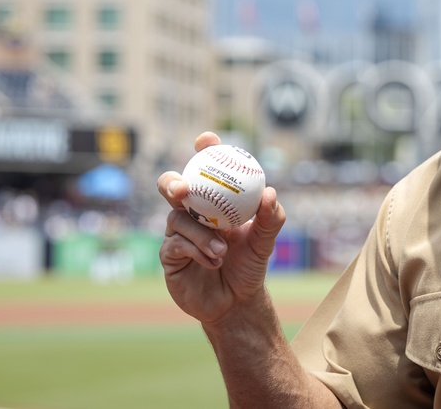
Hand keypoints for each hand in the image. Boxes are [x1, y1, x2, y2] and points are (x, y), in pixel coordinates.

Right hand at [158, 131, 285, 323]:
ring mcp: (177, 233)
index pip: (205, 169)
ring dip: (200, 233)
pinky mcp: (169, 256)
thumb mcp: (265, 241)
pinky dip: (196, 250)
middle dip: (172, 182)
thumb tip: (269, 193)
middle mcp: (191, 212)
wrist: (237, 301)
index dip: (203, 150)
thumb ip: (271, 218)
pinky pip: (175, 245)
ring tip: (222, 250)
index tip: (206, 140)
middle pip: (171, 186)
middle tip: (183, 189)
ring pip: (176, 219)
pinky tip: (213, 261)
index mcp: (213, 201)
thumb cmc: (250, 265)